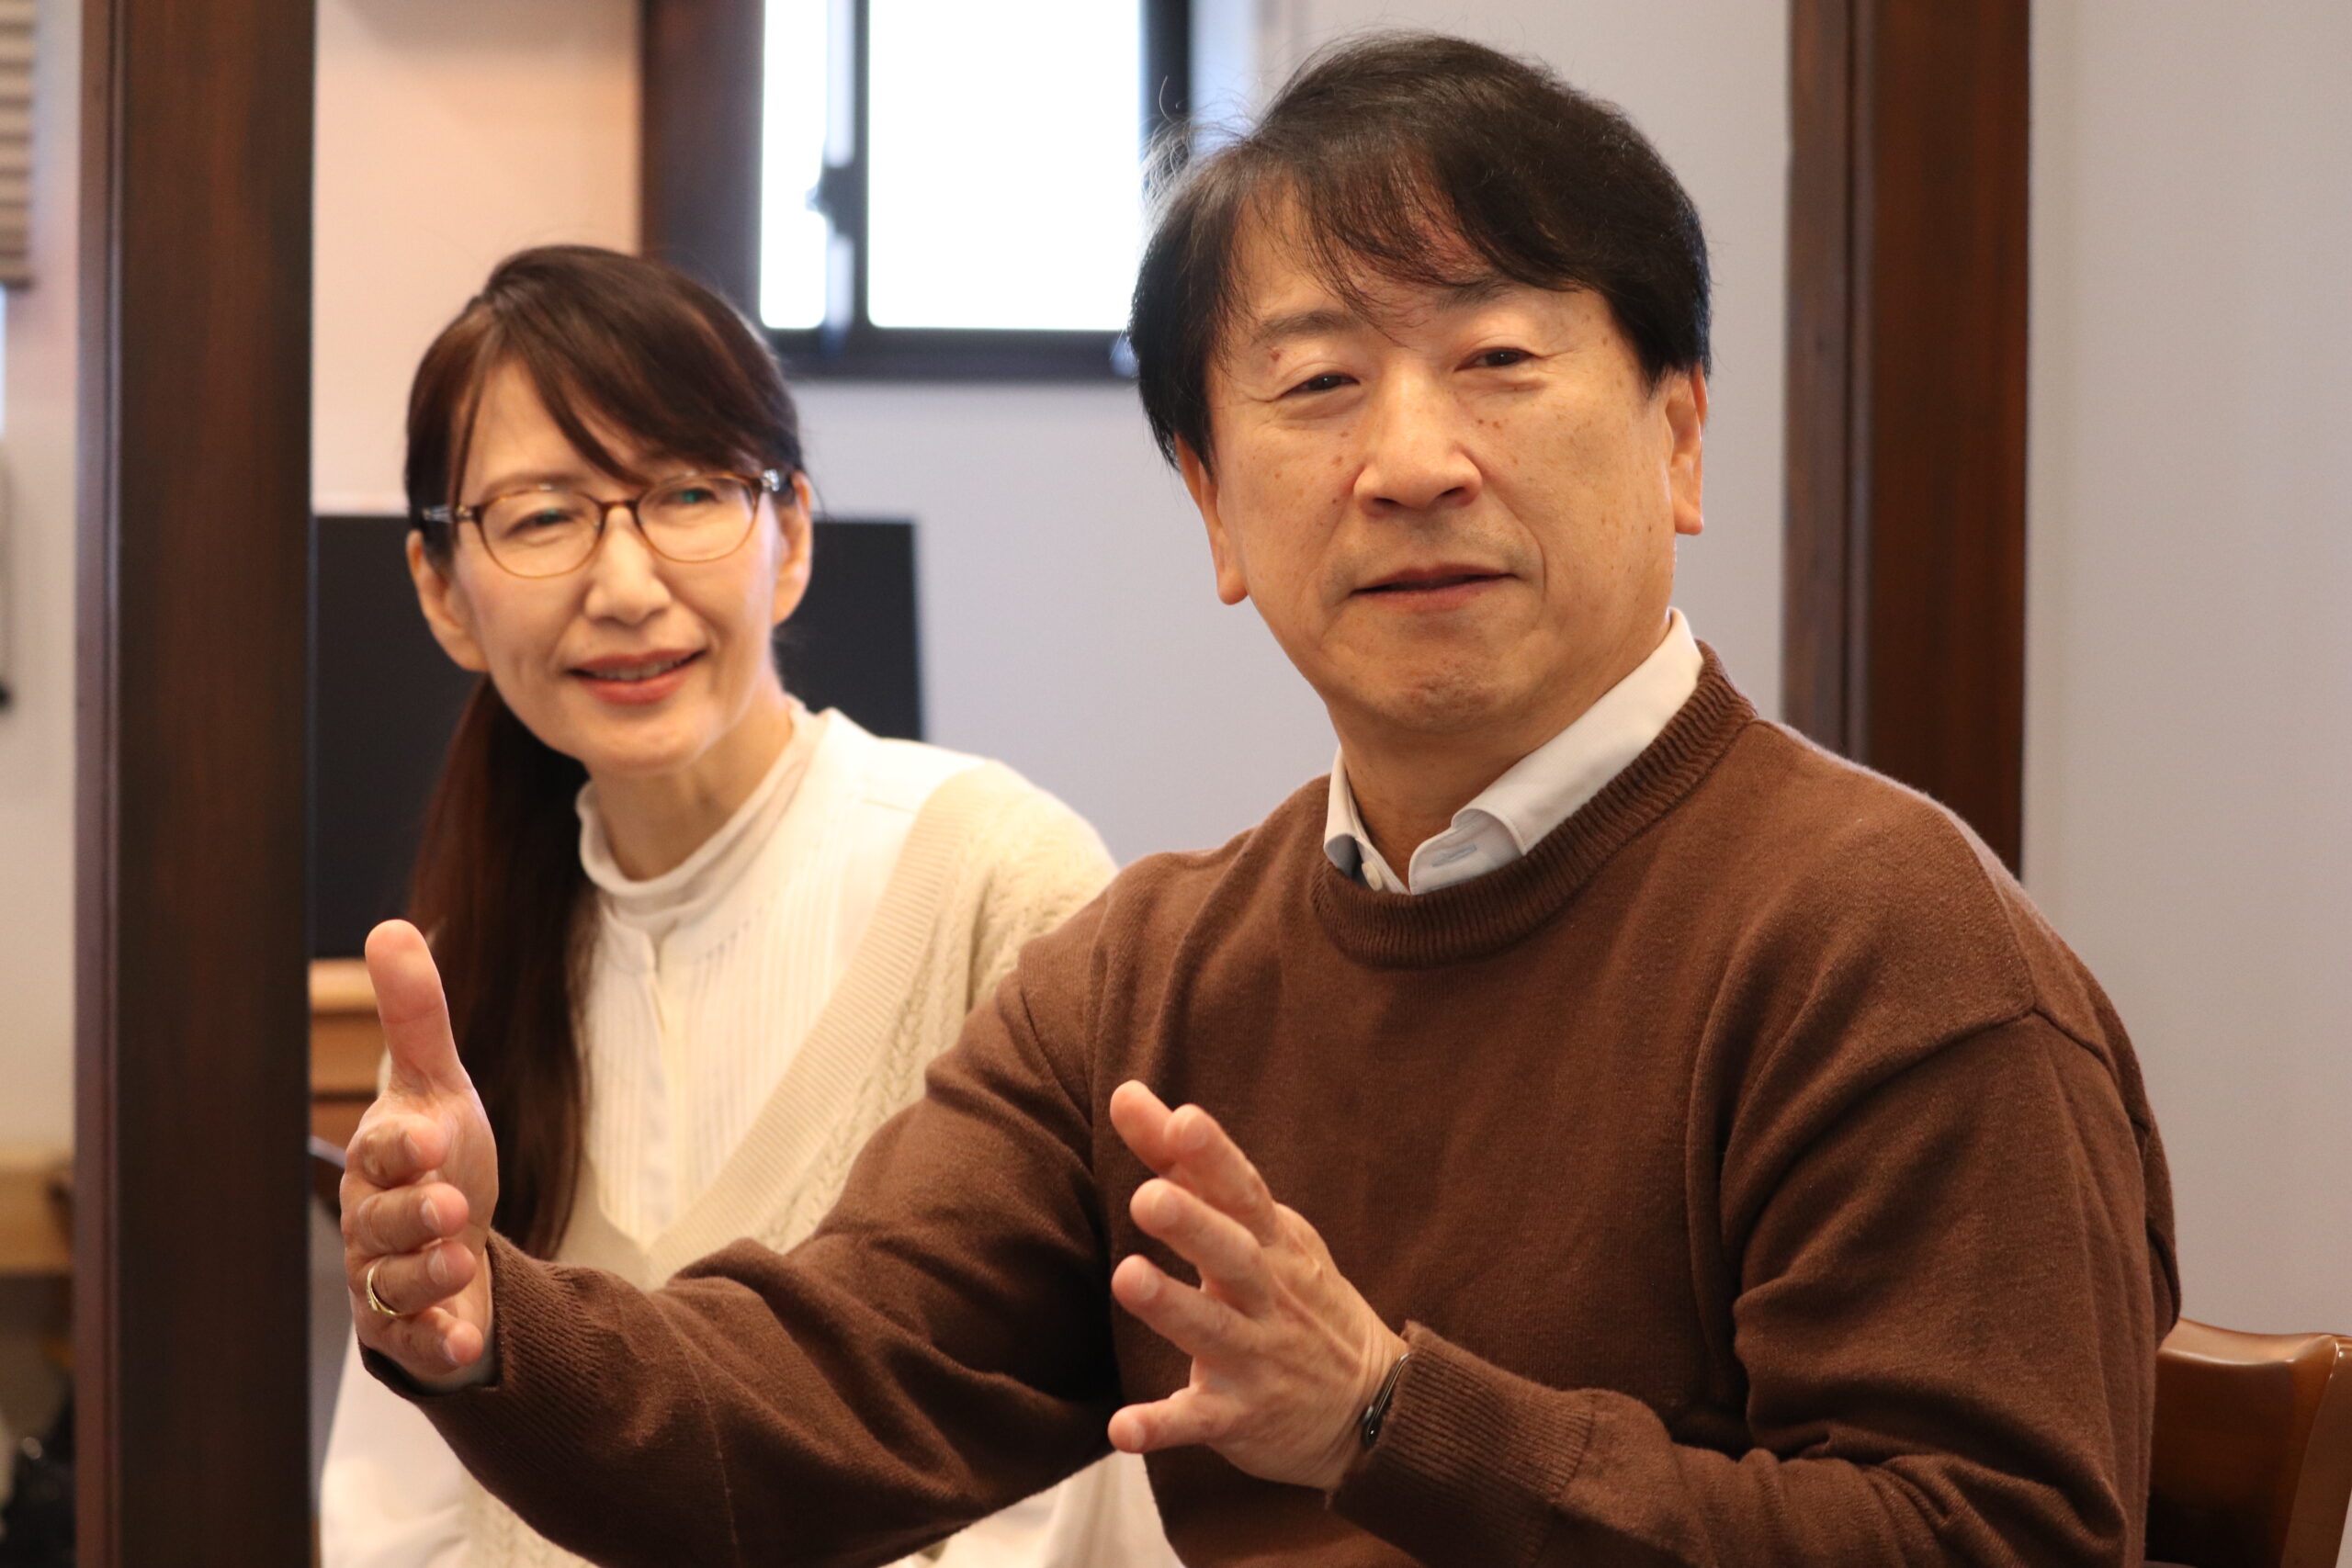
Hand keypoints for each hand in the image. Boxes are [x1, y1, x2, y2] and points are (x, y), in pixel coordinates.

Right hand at [340, 919, 500, 1388]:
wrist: (456, 1239)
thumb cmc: (439, 1154)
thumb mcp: (440, 1085)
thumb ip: (417, 1017)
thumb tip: (391, 926)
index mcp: (379, 1162)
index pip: (380, 1153)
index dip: (401, 1148)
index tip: (430, 1136)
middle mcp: (372, 1223)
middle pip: (382, 1222)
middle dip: (413, 1215)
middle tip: (451, 1205)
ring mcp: (385, 1280)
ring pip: (393, 1285)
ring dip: (425, 1276)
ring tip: (461, 1260)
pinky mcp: (411, 1330)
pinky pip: (416, 1344)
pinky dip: (439, 1344)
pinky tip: (467, 1342)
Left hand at [1105, 1081, 1407, 1491]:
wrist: (1374, 1405)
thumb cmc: (1296, 1295)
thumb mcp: (1261, 1228)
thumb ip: (1190, 1166)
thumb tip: (1128, 1095)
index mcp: (1272, 1242)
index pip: (1242, 1190)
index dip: (1212, 1156)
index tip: (1182, 1119)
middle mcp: (1268, 1295)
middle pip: (1233, 1254)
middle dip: (1193, 1225)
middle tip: (1148, 1197)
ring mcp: (1258, 1357)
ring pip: (1213, 1331)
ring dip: (1171, 1306)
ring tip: (1126, 1278)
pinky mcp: (1241, 1416)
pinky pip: (1199, 1422)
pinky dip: (1162, 1426)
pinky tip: (1122, 1428)